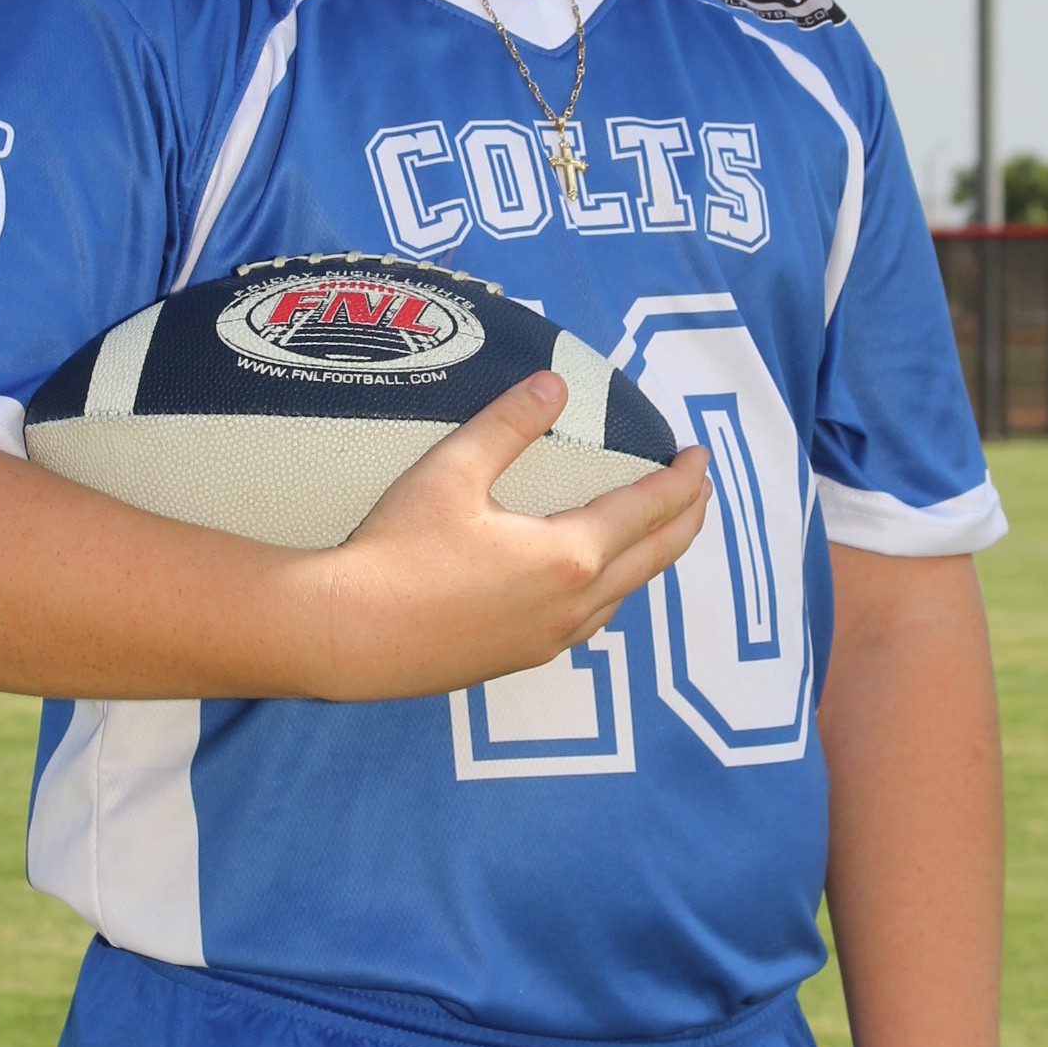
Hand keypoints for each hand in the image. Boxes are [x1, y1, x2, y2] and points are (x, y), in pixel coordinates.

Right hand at [304, 369, 711, 702]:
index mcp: (569, 555)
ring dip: (650, 559)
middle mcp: (573, 604)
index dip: (681, 481)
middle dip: (684, 520)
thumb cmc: (394, 553)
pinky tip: (594, 586)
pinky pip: (589, 622)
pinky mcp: (518, 660)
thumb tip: (555, 385)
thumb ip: (508, 424)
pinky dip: (612, 592)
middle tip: (699, 491)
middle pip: (653, 559)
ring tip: (657, 534)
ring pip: (624, 596)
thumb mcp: (450, 471)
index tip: (700, 456)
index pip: (647, 510)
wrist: (347, 637)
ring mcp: (548, 640)